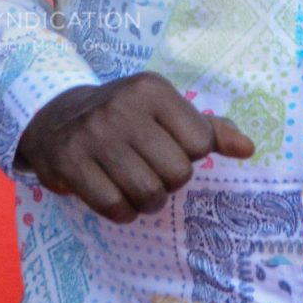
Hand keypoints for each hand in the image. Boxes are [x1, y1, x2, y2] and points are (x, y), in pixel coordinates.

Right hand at [15, 74, 254, 222]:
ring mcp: (93, 134)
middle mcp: (122, 107)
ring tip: (135, 187)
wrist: (54, 117)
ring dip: (147, 202)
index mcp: (152, 90)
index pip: (200, 144)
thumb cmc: (123, 117)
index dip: (188, 156)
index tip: (166, 148)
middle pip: (176, 173)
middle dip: (168, 182)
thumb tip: (248, 149)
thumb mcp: (164, 110)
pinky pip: (114, 207)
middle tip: (150, 172)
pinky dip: (122, 212)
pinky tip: (115, 197)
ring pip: (148, 194)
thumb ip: (208, 128)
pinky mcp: (70, 162)